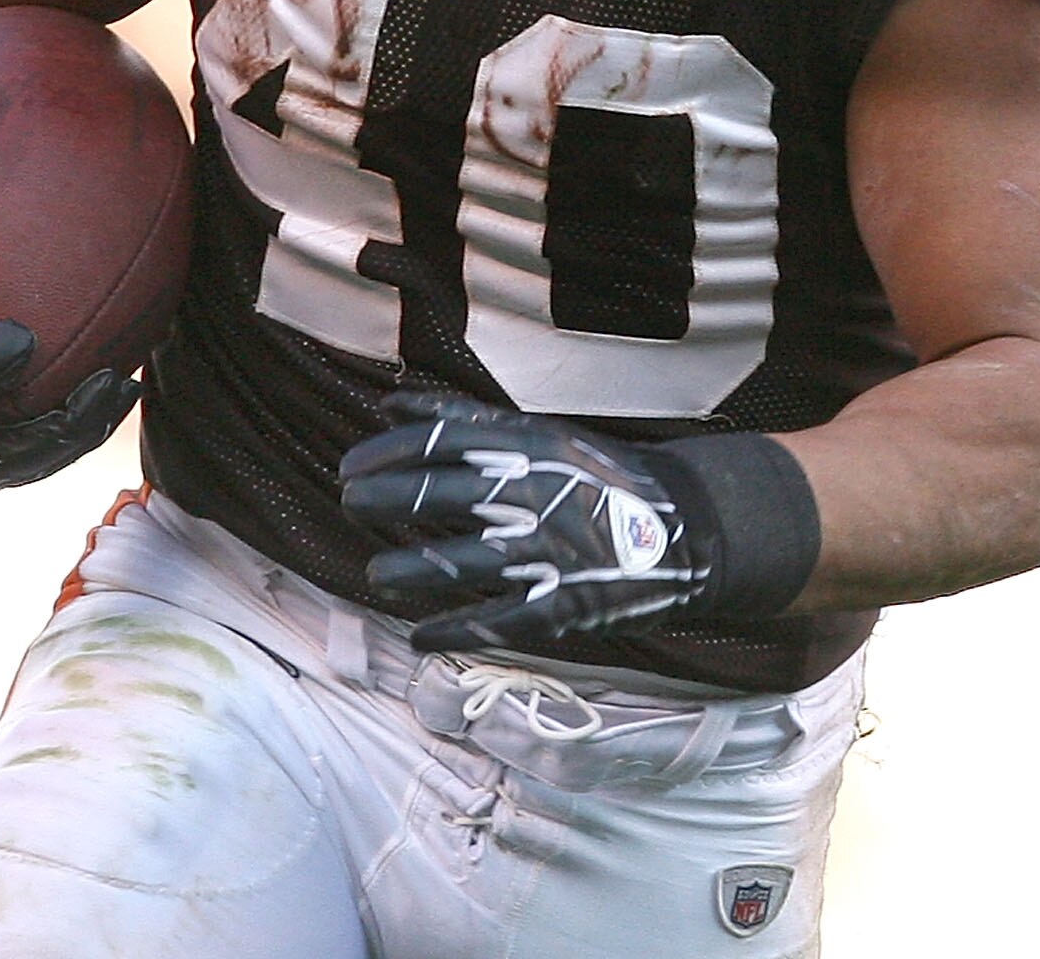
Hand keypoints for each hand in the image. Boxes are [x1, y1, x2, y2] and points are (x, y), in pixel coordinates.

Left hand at [340, 393, 716, 648]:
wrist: (689, 525)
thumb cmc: (603, 477)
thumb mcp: (544, 435)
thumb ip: (468, 421)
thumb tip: (391, 404)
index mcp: (533, 448)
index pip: (443, 442)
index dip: (389, 454)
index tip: (350, 467)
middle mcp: (535, 494)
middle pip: (439, 496)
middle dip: (384, 502)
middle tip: (351, 507)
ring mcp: (548, 552)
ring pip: (457, 563)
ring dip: (406, 571)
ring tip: (377, 574)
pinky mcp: (563, 605)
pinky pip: (495, 622)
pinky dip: (451, 630)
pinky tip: (419, 636)